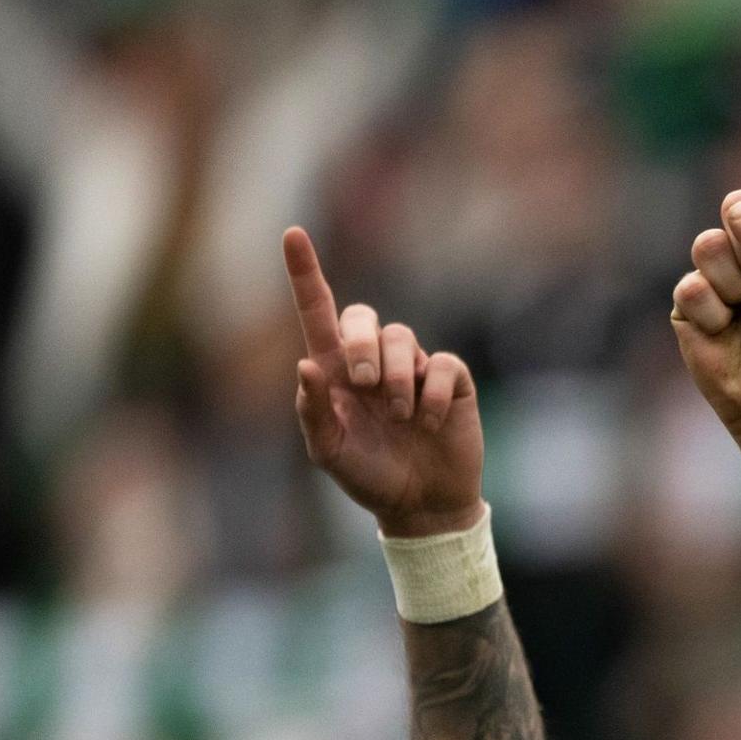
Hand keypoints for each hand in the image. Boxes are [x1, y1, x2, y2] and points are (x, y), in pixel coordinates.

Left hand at [285, 229, 483, 537]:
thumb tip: (305, 365)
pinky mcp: (449, 381)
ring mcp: (412, 368)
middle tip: (364, 384)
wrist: (422, 505)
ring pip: (401, 337)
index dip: (305, 273)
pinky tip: (428, 422)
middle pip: (361, 316)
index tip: (291, 234)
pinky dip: (431, 392)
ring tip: (400, 415)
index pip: (318, 312)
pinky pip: (440, 364)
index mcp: (334, 372)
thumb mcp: (328, 453)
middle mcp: (372, 361)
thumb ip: (312, 413)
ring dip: (396, 377)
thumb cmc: (369, 477)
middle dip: (360, 343)